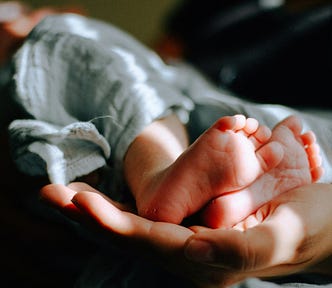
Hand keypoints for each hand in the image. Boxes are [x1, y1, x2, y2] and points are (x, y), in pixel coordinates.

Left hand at [40, 182, 331, 286]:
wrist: (321, 228)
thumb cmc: (309, 227)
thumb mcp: (281, 235)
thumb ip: (240, 245)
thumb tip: (194, 246)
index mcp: (209, 261)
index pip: (148, 242)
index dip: (111, 222)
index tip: (77, 201)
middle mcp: (191, 255)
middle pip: (128, 236)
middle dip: (89, 217)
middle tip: (49, 194)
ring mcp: (189, 242)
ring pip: (131, 228)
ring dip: (96, 212)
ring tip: (61, 194)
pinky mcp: (192, 227)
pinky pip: (146, 219)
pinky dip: (118, 208)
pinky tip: (98, 199)